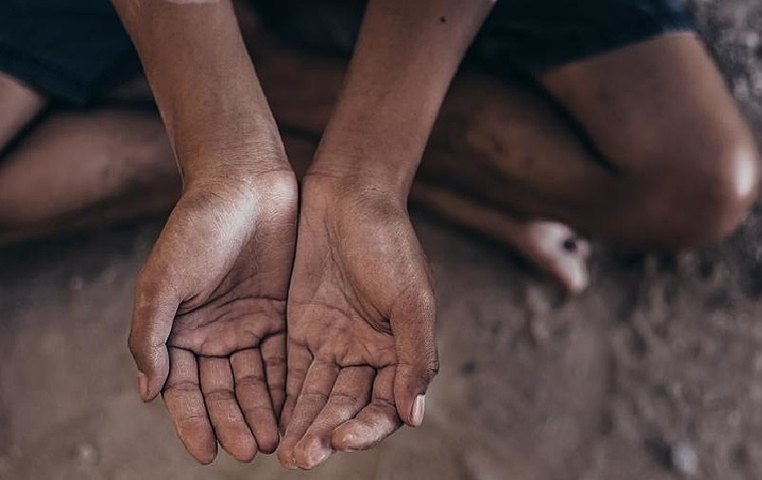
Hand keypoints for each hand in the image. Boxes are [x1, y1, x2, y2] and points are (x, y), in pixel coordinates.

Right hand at [128, 170, 296, 463]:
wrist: (244, 183)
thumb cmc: (196, 227)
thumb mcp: (163, 281)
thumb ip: (150, 336)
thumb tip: (148, 394)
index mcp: (178, 331)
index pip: (185, 389)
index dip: (194, 421)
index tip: (208, 452)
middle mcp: (213, 334)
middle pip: (223, 391)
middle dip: (235, 422)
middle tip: (250, 451)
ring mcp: (249, 326)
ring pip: (256, 379)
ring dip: (263, 410)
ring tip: (276, 440)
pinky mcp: (281, 314)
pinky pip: (285, 356)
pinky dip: (288, 383)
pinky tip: (296, 407)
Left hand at [277, 174, 438, 469]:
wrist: (349, 195)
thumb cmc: (389, 242)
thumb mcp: (412, 297)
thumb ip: (415, 356)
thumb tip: (414, 417)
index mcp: (400, 350)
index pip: (385, 405)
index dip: (365, 428)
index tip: (340, 440)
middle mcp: (368, 353)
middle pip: (346, 406)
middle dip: (325, 434)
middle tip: (299, 459)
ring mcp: (335, 342)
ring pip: (317, 395)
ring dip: (301, 424)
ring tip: (282, 453)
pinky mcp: (303, 328)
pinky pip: (292, 371)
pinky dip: (283, 398)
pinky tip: (269, 420)